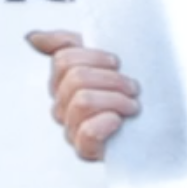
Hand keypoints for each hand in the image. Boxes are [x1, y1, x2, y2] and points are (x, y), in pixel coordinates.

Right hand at [28, 31, 139, 161]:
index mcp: (62, 82)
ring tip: (132, 104)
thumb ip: (63, 44)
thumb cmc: (126, 92)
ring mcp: (71, 129)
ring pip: (83, 101)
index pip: (63, 60)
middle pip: (75, 79)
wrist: (154, 125)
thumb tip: (32, 37)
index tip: (117, 62)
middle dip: (111, 79)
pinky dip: (106, 123)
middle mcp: (62, 106)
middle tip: (132, 86)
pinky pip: (88, 132)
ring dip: (115, 100)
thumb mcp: (99, 59)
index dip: (94, 56)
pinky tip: (119, 121)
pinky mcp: (85, 150)